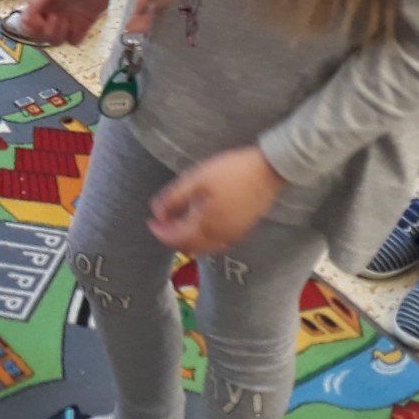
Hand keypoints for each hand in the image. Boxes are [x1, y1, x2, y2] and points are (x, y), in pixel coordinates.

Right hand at [17, 0, 127, 45]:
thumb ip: (36, 1)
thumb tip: (24, 18)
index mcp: (41, 2)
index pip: (28, 23)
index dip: (32, 26)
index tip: (39, 21)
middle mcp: (52, 12)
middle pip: (40, 36)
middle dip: (45, 32)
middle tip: (54, 19)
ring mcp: (67, 20)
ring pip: (56, 40)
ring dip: (58, 35)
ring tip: (65, 22)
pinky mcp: (82, 24)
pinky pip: (74, 40)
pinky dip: (73, 37)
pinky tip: (77, 25)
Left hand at [149, 146, 284, 255]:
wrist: (268, 170)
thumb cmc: (232, 170)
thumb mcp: (197, 178)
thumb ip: (173, 198)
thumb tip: (157, 212)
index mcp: (207, 225)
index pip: (176, 239)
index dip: (160, 232)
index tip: (150, 221)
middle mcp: (221, 237)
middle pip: (189, 247)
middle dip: (171, 237)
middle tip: (161, 221)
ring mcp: (234, 235)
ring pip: (203, 248)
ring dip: (187, 239)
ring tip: (176, 221)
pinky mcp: (242, 230)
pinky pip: (216, 243)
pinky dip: (202, 238)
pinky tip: (198, 222)